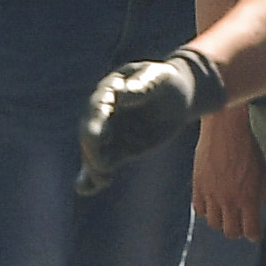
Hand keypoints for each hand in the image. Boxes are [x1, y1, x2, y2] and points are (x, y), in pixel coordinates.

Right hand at [80, 52, 214, 189]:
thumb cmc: (167, 80)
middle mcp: (105, 113)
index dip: (93, 123)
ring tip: (101, 181)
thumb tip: (122, 94)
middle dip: (92, 150)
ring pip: (94, 151)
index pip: (96, 109)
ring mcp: (112, 132)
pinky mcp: (120, 149)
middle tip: (102, 166)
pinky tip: (87, 189)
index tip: (95, 137)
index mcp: (110, 91)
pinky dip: (94, 176)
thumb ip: (142, 84)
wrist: (178, 97)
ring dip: (92, 167)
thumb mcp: (159, 77)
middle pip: (91, 133)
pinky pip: (104, 163)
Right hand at [193, 107, 265, 240]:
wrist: (225, 129)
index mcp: (248, 198)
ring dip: (221, 221)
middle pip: (230, 231)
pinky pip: (199, 209)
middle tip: (241, 223)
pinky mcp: (198, 186)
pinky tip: (212, 204)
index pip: (250, 230)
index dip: (253, 234)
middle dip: (238, 231)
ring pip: (214, 223)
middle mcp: (229, 200)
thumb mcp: (264, 173)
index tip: (254, 233)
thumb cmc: (247, 148)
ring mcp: (212, 194)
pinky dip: (206, 210)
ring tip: (226, 214)